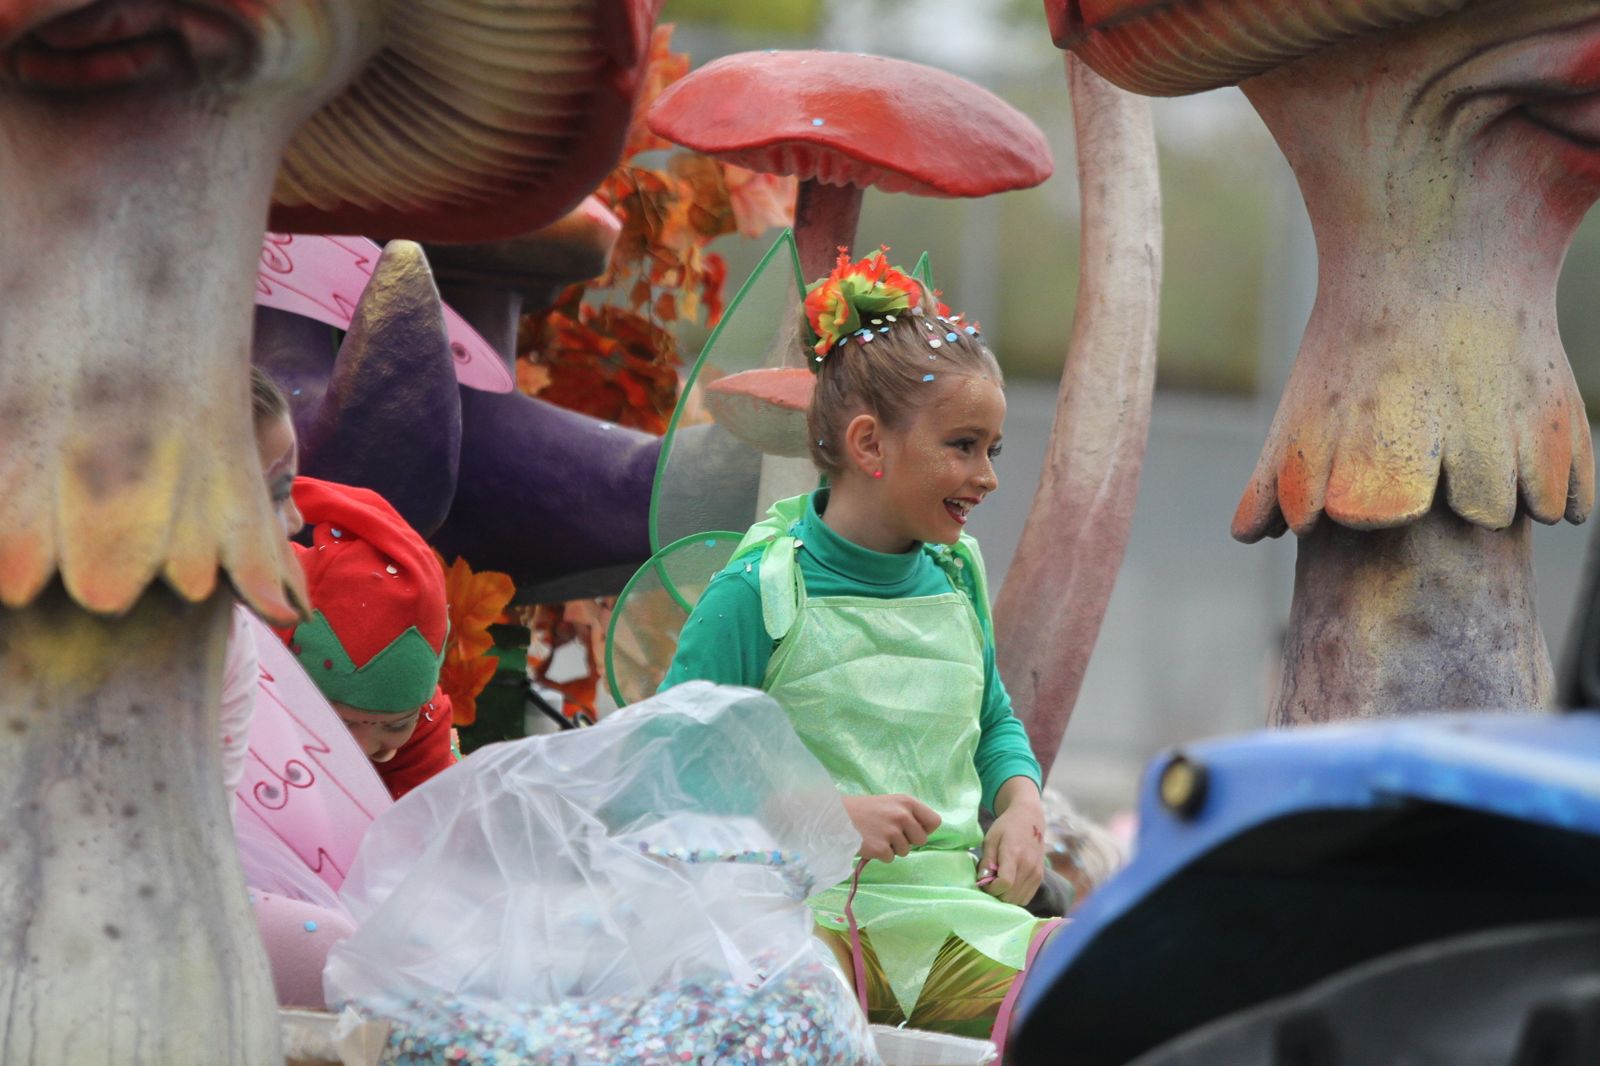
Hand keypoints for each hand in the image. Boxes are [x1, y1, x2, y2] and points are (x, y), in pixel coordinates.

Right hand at [842, 794, 940, 863]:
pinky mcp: (881, 848)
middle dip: (908, 841)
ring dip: (892, 848)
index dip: (926, 829)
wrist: (836, 816)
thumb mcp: (889, 803)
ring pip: (906, 851)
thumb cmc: (864, 810)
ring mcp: (892, 832)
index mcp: (907, 802)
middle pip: (922, 840)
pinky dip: (881, 855)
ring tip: (876, 836)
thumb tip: (924, 833)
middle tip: (889, 834)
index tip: (913, 830)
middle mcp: (902, 815)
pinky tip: (869, 843)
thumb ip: (908, 814)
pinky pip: (890, 858)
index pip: (935, 821)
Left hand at [979, 780, 1045, 905]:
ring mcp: (1036, 873)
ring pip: (1017, 900)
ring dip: (1005, 897)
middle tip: (988, 883)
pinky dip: (1014, 897)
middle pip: (1010, 896)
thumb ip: (986, 861)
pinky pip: (1025, 898)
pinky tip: (1008, 885)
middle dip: (996, 894)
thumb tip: (982, 880)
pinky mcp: (1039, 878)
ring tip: (998, 883)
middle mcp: (1028, 866)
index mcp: (1014, 854)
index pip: (1004, 883)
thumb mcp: (990, 839)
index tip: (984, 882)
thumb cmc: (1006, 827)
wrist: (1029, 819)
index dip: (991, 888)